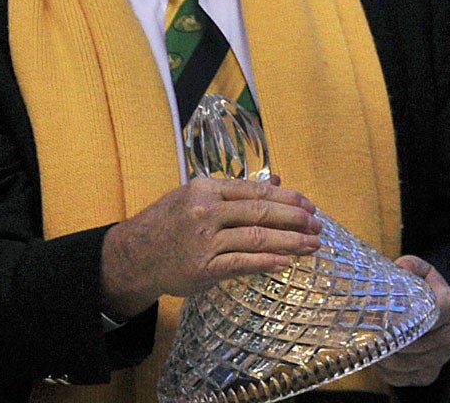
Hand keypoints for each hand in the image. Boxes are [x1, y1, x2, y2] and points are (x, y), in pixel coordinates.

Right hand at [99, 176, 319, 317]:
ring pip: (257, 238)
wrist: (132, 256)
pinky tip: (286, 262)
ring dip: (290, 242)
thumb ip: (236, 191)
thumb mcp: (197, 197)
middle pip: (262, 212)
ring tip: (311, 245)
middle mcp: (206, 212)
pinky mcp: (202, 268)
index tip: (310, 205)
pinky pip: (242, 263)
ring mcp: (204, 241)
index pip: (257, 191)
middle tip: (317, 225)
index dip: (288, 197)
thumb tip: (278, 181)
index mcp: (207, 189)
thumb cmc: (169, 224)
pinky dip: (267, 262)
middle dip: (296, 219)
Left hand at [372, 255, 449, 386]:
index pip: (433, 312)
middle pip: (413, 341)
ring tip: (368, 342)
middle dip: (387, 336)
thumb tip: (400, 266)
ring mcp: (438, 359)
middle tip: (366, 328)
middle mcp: (449, 336)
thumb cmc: (431, 295)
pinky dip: (383, 369)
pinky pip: (399, 377)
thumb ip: (413, 266)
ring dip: (382, 354)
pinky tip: (377, 356)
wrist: (445, 321)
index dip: (406, 314)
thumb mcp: (426, 274)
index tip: (384, 313)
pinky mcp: (427, 376)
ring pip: (402, 362)